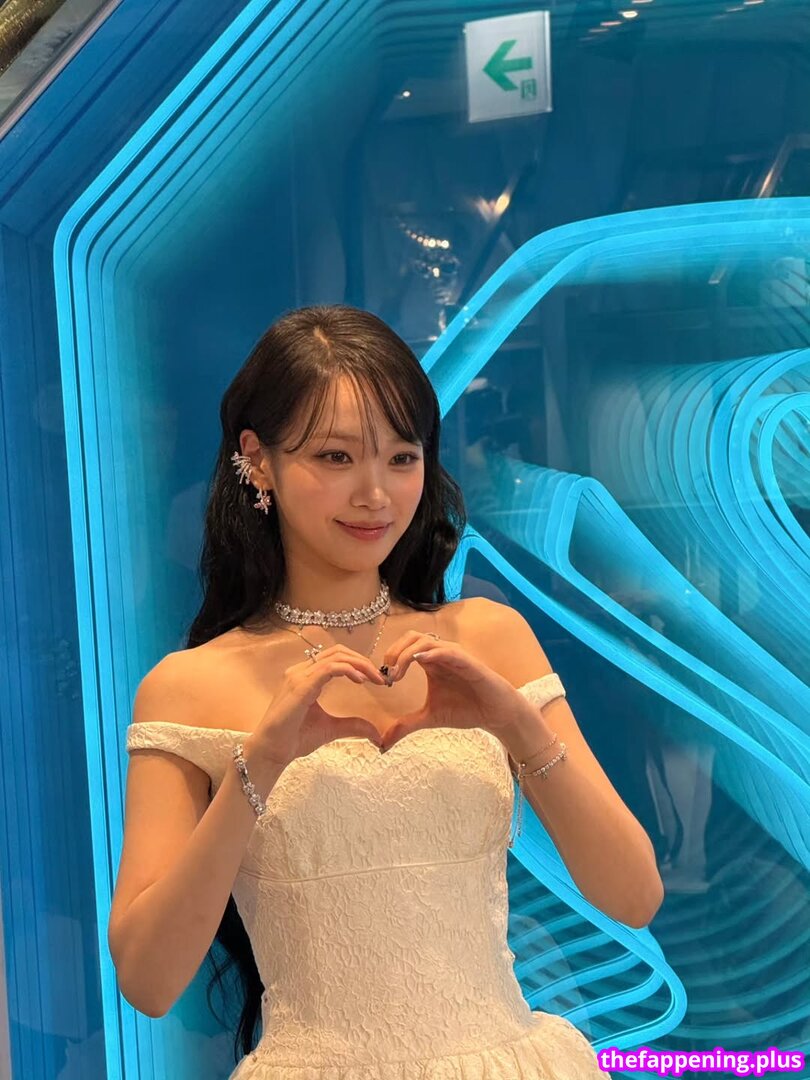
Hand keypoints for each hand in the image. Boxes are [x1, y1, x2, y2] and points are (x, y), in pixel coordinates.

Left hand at [378, 632, 529, 751]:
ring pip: (425, 641)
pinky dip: (431, 652)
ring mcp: (454, 655)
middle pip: (411, 637)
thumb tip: (383, 744)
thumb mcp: (429, 717)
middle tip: (388, 673)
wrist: (495, 714)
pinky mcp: (467, 661)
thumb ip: (406, 725)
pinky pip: (447, 650)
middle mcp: (440, 654)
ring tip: (398, 672)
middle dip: (394, 651)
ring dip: (407, 653)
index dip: (390, 659)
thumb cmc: (465, 709)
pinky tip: (419, 661)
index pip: (404, 647)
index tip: (384, 681)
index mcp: (430, 662)